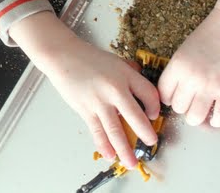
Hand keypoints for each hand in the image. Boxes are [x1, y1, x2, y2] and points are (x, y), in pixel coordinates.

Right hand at [9, 12, 159, 167]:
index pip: (149, 94)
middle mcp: (114, 89)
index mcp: (125, 75)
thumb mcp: (116, 61)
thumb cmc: (89, 58)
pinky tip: (110, 155)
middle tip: (152, 143)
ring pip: (115, 130)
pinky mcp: (85, 109)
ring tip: (132, 163)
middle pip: (136, 116)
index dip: (155, 107)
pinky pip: (97, 131)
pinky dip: (103, 145)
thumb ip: (130, 73)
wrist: (63, 57)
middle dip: (146, 133)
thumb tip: (141, 90)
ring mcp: (99, 101)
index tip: (154, 115)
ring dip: (125, 149)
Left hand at [158, 0, 219, 126]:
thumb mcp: (183, 50)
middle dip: (184, 107)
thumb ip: (178, 71)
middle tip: (192, 102)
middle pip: (178, 108)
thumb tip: (175, 92)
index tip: (176, 97)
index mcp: (176, 67)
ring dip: (198, 117)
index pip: (163, 95)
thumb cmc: (209, 35)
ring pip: (195, 117)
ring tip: (203, 112)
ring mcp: (209, 86)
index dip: (169, 99)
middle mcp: (190, 78)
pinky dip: (217, 121)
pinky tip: (217, 117)